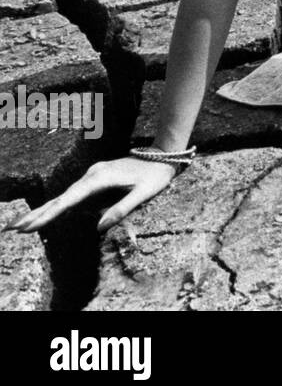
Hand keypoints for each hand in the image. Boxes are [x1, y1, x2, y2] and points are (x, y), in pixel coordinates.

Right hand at [2, 157, 179, 234]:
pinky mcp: (96, 178)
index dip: (50, 214)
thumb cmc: (155, 177)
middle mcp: (92, 175)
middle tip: (13, 228)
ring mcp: (93, 175)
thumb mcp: (144, 194)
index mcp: (100, 179)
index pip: (70, 200)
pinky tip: (47, 214)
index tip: (31, 225)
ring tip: (23, 225)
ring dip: (44, 210)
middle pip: (61, 197)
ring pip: (65, 196)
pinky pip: (74, 194)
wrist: (163, 156)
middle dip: (37, 213)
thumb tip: (98, 227)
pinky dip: (59, 205)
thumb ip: (122, 208)